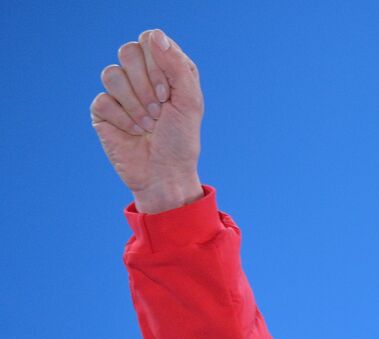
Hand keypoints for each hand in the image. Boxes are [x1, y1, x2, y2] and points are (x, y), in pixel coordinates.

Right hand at [90, 29, 204, 213]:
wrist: (165, 174)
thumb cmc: (181, 140)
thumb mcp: (190, 102)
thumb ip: (177, 66)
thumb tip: (155, 36)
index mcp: (164, 69)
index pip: (150, 41)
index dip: (157, 64)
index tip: (168, 93)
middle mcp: (140, 76)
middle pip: (128, 52)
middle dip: (146, 85)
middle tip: (159, 111)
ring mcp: (119, 92)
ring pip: (112, 74)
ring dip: (136, 104)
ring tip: (149, 125)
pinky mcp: (103, 110)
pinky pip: (103, 100)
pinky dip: (124, 119)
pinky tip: (134, 133)